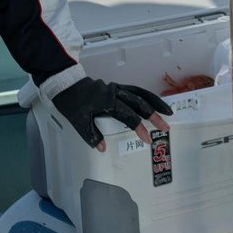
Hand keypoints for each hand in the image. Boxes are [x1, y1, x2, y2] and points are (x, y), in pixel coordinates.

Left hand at [52, 77, 172, 151]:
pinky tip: (152, 102)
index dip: (139, 128)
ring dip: (154, 102)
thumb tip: (103, 148)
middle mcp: (114, 93)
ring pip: (139, 93)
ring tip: (168, 111)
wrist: (64, 84)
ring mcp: (115, 88)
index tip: (147, 139)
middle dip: (154, 115)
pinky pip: (133, 90)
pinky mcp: (114, 87)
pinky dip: (145, 95)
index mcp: (107, 101)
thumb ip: (91, 135)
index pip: (128, 116)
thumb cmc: (71, 102)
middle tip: (166, 126)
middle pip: (138, 103)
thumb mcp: (78, 121)